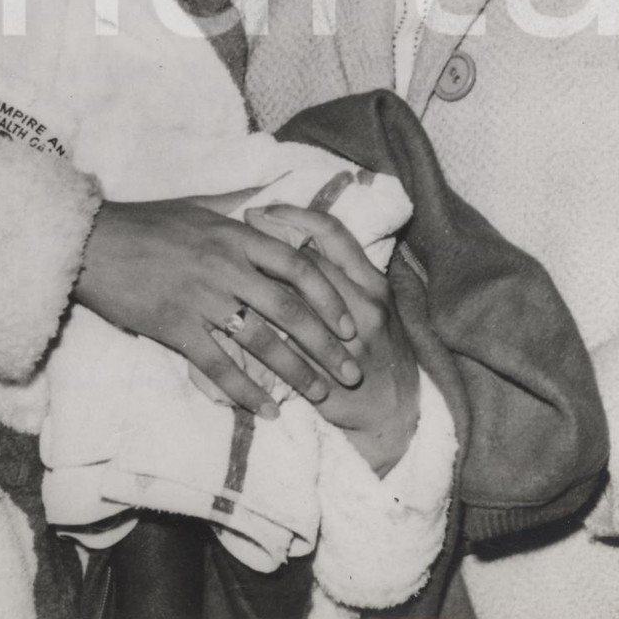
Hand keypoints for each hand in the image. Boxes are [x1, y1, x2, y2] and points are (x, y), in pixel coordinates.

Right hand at [74, 198, 363, 417]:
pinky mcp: (175, 326)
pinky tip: (265, 411)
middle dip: (325, 344)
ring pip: (261, 341)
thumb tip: (267, 208)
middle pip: (290, 308)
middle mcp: (225, 266)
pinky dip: (245, 391)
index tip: (347, 323)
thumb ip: (235, 211)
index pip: (297, 265)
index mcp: (234, 235)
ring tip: (320, 395)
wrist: (92, 241)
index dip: (328, 296)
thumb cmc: (145, 221)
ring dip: (296, 372)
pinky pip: (218, 365)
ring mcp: (201, 298)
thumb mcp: (198, 207)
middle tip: (350, 371)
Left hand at [246, 205, 419, 476]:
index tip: (263, 209)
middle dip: (265, 250)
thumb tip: (299, 233)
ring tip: (224, 273)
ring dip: (256, 289)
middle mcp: (364, 307)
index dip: (295, 217)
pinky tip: (230, 323)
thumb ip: (340, 270)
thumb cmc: (377, 345)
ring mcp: (346, 344)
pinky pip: (285, 350)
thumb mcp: (370, 301)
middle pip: (306, 268)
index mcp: (372, 283)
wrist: (394, 410)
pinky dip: (257, 336)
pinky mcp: (327, 375)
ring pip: (292, 306)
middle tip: (229, 237)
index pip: (333, 234)